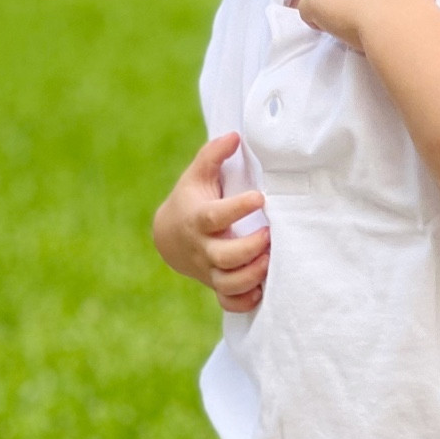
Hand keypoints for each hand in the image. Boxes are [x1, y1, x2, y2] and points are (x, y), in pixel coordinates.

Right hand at [152, 132, 269, 313]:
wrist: (169, 236)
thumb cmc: (191, 200)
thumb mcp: (197, 176)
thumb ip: (213, 155)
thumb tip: (235, 136)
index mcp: (198, 218)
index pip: (215, 216)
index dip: (237, 209)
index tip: (259, 197)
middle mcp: (203, 247)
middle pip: (224, 256)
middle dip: (249, 249)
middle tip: (269, 234)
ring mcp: (209, 269)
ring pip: (228, 282)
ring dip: (251, 276)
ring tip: (270, 260)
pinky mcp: (216, 284)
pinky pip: (229, 302)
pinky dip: (244, 301)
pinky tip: (262, 289)